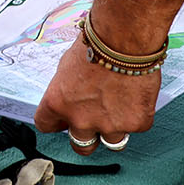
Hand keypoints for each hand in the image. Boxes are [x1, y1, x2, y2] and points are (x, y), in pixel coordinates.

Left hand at [33, 35, 159, 154]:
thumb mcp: (66, 66)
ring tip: (120, 107)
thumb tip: (71, 98)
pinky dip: (137, 115)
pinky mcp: (136, 123)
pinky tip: (137, 96)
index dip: (56, 121)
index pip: (46, 125)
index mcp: (58, 103)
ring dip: (114, 128)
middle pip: (80, 146)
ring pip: (111, 143)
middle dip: (86, 135)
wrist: (126, 38)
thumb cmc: (96, 44)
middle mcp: (81, 120)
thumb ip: (66, 90)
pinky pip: (136, 127)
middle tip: (95, 119)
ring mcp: (110, 125)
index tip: (63, 118)